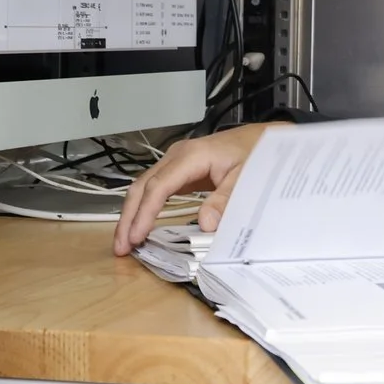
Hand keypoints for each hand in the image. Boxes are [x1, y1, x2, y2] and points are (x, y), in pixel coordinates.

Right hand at [112, 122, 291, 254]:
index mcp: (191, 156)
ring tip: (125, 241)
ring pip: (144, 187)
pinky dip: (144, 207)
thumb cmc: (256, 153)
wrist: (263, 137)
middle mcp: (177, 156)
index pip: (159, 187)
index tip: (136, 236)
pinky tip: (140, 225)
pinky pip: (155, 189)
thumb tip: (205, 223)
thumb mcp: (246, 177)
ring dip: (132, 213)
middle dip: (128, 217)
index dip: (145, 213)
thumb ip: (226, 200)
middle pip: (142, 186)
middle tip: (120, 246)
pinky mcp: (180, 171)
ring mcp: (176, 162)